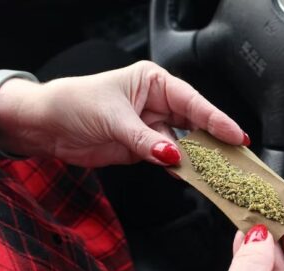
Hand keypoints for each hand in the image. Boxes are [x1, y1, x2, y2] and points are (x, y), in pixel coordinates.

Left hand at [0, 61, 247, 165]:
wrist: (47, 126)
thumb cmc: (75, 104)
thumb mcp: (113, 118)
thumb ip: (145, 140)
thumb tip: (173, 156)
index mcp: (153, 83)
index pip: (192, 101)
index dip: (216, 118)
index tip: (235, 135)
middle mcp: (157, 103)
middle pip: (194, 123)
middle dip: (214, 139)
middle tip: (235, 156)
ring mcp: (151, 127)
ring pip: (183, 144)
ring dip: (197, 158)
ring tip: (217, 170)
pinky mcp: (143, 148)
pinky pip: (167, 159)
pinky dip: (178, 168)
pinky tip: (189, 175)